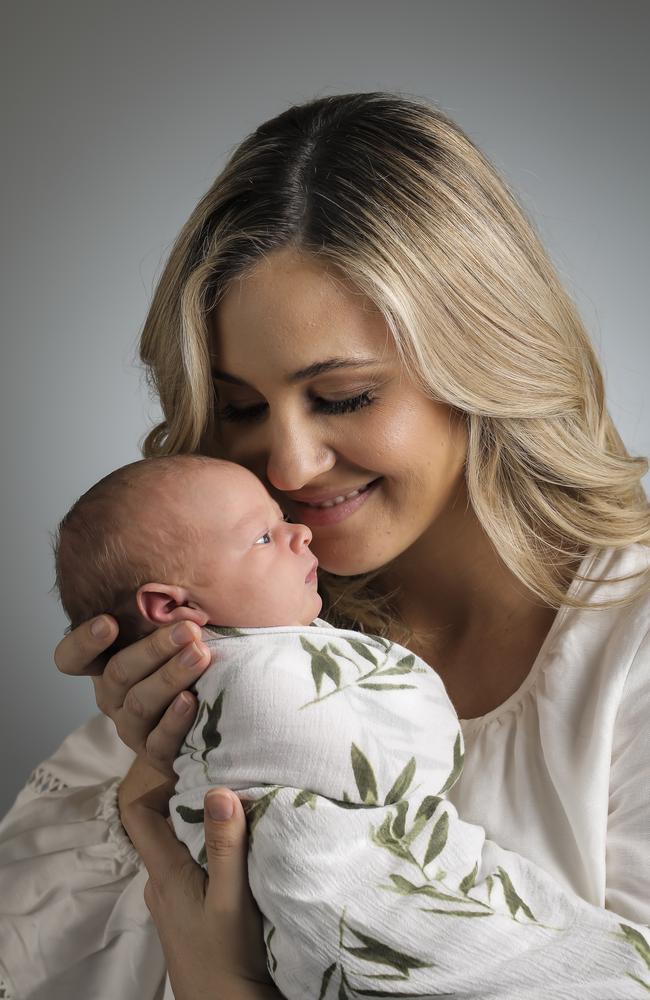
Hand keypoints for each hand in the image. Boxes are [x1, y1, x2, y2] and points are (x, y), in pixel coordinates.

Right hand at [54, 616, 211, 774]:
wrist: (206, 723)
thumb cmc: (188, 661)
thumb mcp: (172, 635)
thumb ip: (168, 610)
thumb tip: (191, 559)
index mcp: (105, 665)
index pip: (72, 657)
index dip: (83, 641)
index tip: (109, 622)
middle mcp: (111, 696)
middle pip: (118, 674)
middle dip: (153, 649)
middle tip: (187, 630)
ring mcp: (132, 727)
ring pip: (140, 703)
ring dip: (171, 676)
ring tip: (199, 655)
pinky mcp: (156, 754)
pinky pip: (160, 741)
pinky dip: (175, 720)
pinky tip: (192, 700)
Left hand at [120, 778, 280, 999]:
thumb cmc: (226, 956)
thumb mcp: (231, 897)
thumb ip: (225, 845)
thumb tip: (218, 789)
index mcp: (163, 873)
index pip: (138, 814)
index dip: (158, 786)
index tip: (193, 769)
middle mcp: (159, 883)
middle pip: (161, 827)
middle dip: (189, 801)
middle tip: (226, 785)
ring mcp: (170, 900)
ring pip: (178, 848)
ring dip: (202, 828)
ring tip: (236, 815)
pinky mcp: (184, 913)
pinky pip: (188, 868)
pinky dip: (207, 852)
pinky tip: (236, 854)